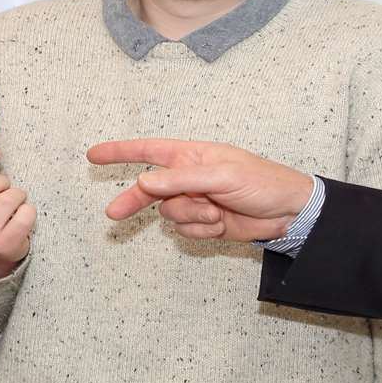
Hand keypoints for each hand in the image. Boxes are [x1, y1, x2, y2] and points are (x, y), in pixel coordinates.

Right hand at [85, 138, 312, 241]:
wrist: (288, 212)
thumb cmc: (261, 182)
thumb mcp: (221, 176)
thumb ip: (181, 179)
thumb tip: (144, 181)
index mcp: (192, 156)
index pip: (149, 151)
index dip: (120, 152)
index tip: (94, 154)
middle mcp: (189, 178)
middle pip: (149, 190)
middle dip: (134, 201)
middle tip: (113, 215)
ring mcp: (196, 202)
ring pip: (170, 214)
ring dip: (190, 217)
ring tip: (214, 211)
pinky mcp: (204, 224)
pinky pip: (186, 231)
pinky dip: (201, 231)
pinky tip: (220, 224)